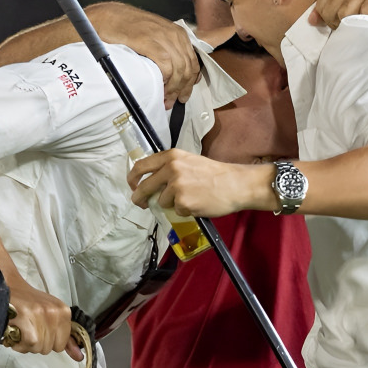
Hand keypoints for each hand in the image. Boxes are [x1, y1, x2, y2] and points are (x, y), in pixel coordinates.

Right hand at [3, 280, 82, 360]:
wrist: (7, 287)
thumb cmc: (27, 302)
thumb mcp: (50, 315)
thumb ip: (65, 338)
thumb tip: (79, 356)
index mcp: (63, 311)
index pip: (62, 343)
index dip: (49, 340)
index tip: (40, 330)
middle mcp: (55, 312)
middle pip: (50, 348)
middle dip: (37, 343)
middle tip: (28, 329)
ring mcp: (41, 315)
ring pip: (39, 348)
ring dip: (26, 344)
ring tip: (22, 330)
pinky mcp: (26, 319)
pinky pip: (28, 345)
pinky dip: (19, 344)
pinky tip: (16, 332)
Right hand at [89, 3, 201, 106]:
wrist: (109, 17)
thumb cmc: (129, 28)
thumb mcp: (155, 36)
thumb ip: (168, 51)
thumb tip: (175, 74)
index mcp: (177, 34)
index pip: (193, 62)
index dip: (190, 82)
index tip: (183, 93)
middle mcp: (173, 35)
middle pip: (187, 68)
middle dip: (182, 89)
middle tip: (173, 100)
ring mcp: (162, 38)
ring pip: (179, 69)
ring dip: (173, 88)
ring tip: (165, 98)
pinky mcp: (150, 42)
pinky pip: (166, 65)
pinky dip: (165, 79)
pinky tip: (159, 85)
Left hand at [127, 150, 272, 216]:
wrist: (235, 184)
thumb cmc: (215, 174)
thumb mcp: (189, 161)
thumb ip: (170, 168)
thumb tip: (151, 183)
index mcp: (171, 156)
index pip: (141, 166)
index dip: (133, 178)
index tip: (132, 186)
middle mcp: (171, 168)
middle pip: (144, 187)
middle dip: (139, 198)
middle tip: (141, 203)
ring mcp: (176, 186)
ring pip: (161, 202)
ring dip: (171, 204)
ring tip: (190, 198)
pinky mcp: (183, 202)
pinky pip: (176, 211)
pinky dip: (185, 211)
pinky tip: (197, 204)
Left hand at [309, 0, 367, 29]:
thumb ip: (333, 0)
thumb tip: (312, 20)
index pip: (322, 4)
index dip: (327, 18)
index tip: (339, 23)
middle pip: (331, 11)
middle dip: (338, 24)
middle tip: (351, 27)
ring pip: (346, 14)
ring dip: (352, 25)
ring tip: (362, 25)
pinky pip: (366, 13)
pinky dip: (367, 22)